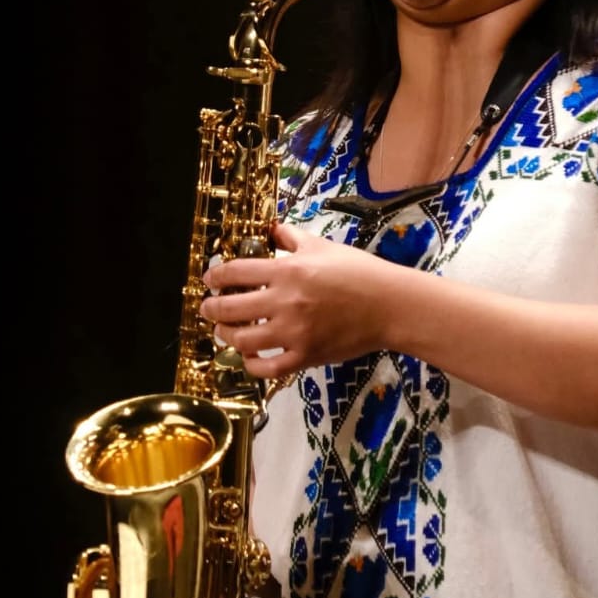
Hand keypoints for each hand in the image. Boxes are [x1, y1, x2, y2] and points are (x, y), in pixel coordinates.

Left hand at [200, 224, 392, 376]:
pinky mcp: (306, 356)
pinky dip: (252, 365)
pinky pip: (267, 368)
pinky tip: (249, 358)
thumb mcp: (323, 246)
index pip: (235, 272)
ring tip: (225, 331)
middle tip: (208, 307)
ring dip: (227, 335)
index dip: (215, 276)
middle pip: (230, 308)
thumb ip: (292, 237)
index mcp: (288, 271)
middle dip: (211, 308)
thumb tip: (272, 229)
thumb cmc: (359, 271)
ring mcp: (294, 332)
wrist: (389, 305)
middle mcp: (285, 302)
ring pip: (243, 340)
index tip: (210, 279)